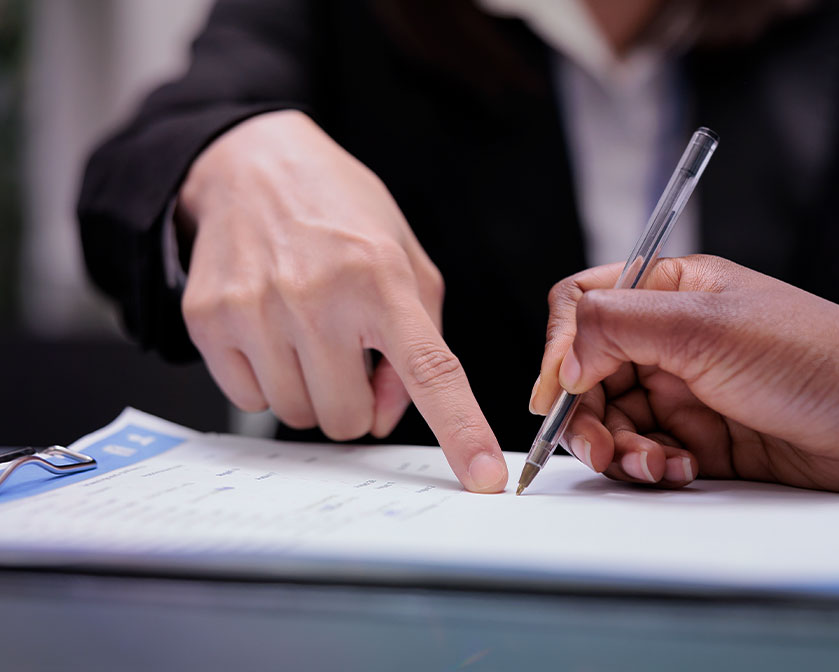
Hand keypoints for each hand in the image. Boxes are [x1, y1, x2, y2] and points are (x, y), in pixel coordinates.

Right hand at [178, 110, 506, 491]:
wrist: (253, 165)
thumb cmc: (343, 216)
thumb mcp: (407, 261)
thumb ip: (420, 340)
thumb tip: (388, 416)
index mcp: (382, 278)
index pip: (432, 372)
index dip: (461, 431)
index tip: (485, 478)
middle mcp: (317, 296)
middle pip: (348, 419)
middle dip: (356, 400)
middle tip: (350, 352)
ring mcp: (256, 310)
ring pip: (298, 415)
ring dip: (312, 390)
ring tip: (310, 332)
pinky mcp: (207, 320)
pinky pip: (249, 400)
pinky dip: (268, 379)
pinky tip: (272, 331)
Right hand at [530, 255, 838, 492]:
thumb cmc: (817, 357)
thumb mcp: (708, 327)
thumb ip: (618, 327)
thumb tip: (559, 358)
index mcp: (671, 289)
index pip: (584, 306)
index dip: (560, 348)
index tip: (555, 392)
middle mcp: (674, 337)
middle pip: (588, 373)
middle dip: (586, 414)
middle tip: (601, 446)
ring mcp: (689, 390)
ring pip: (615, 420)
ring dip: (620, 447)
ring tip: (654, 463)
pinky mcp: (706, 440)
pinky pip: (648, 454)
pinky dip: (651, 467)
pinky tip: (680, 470)